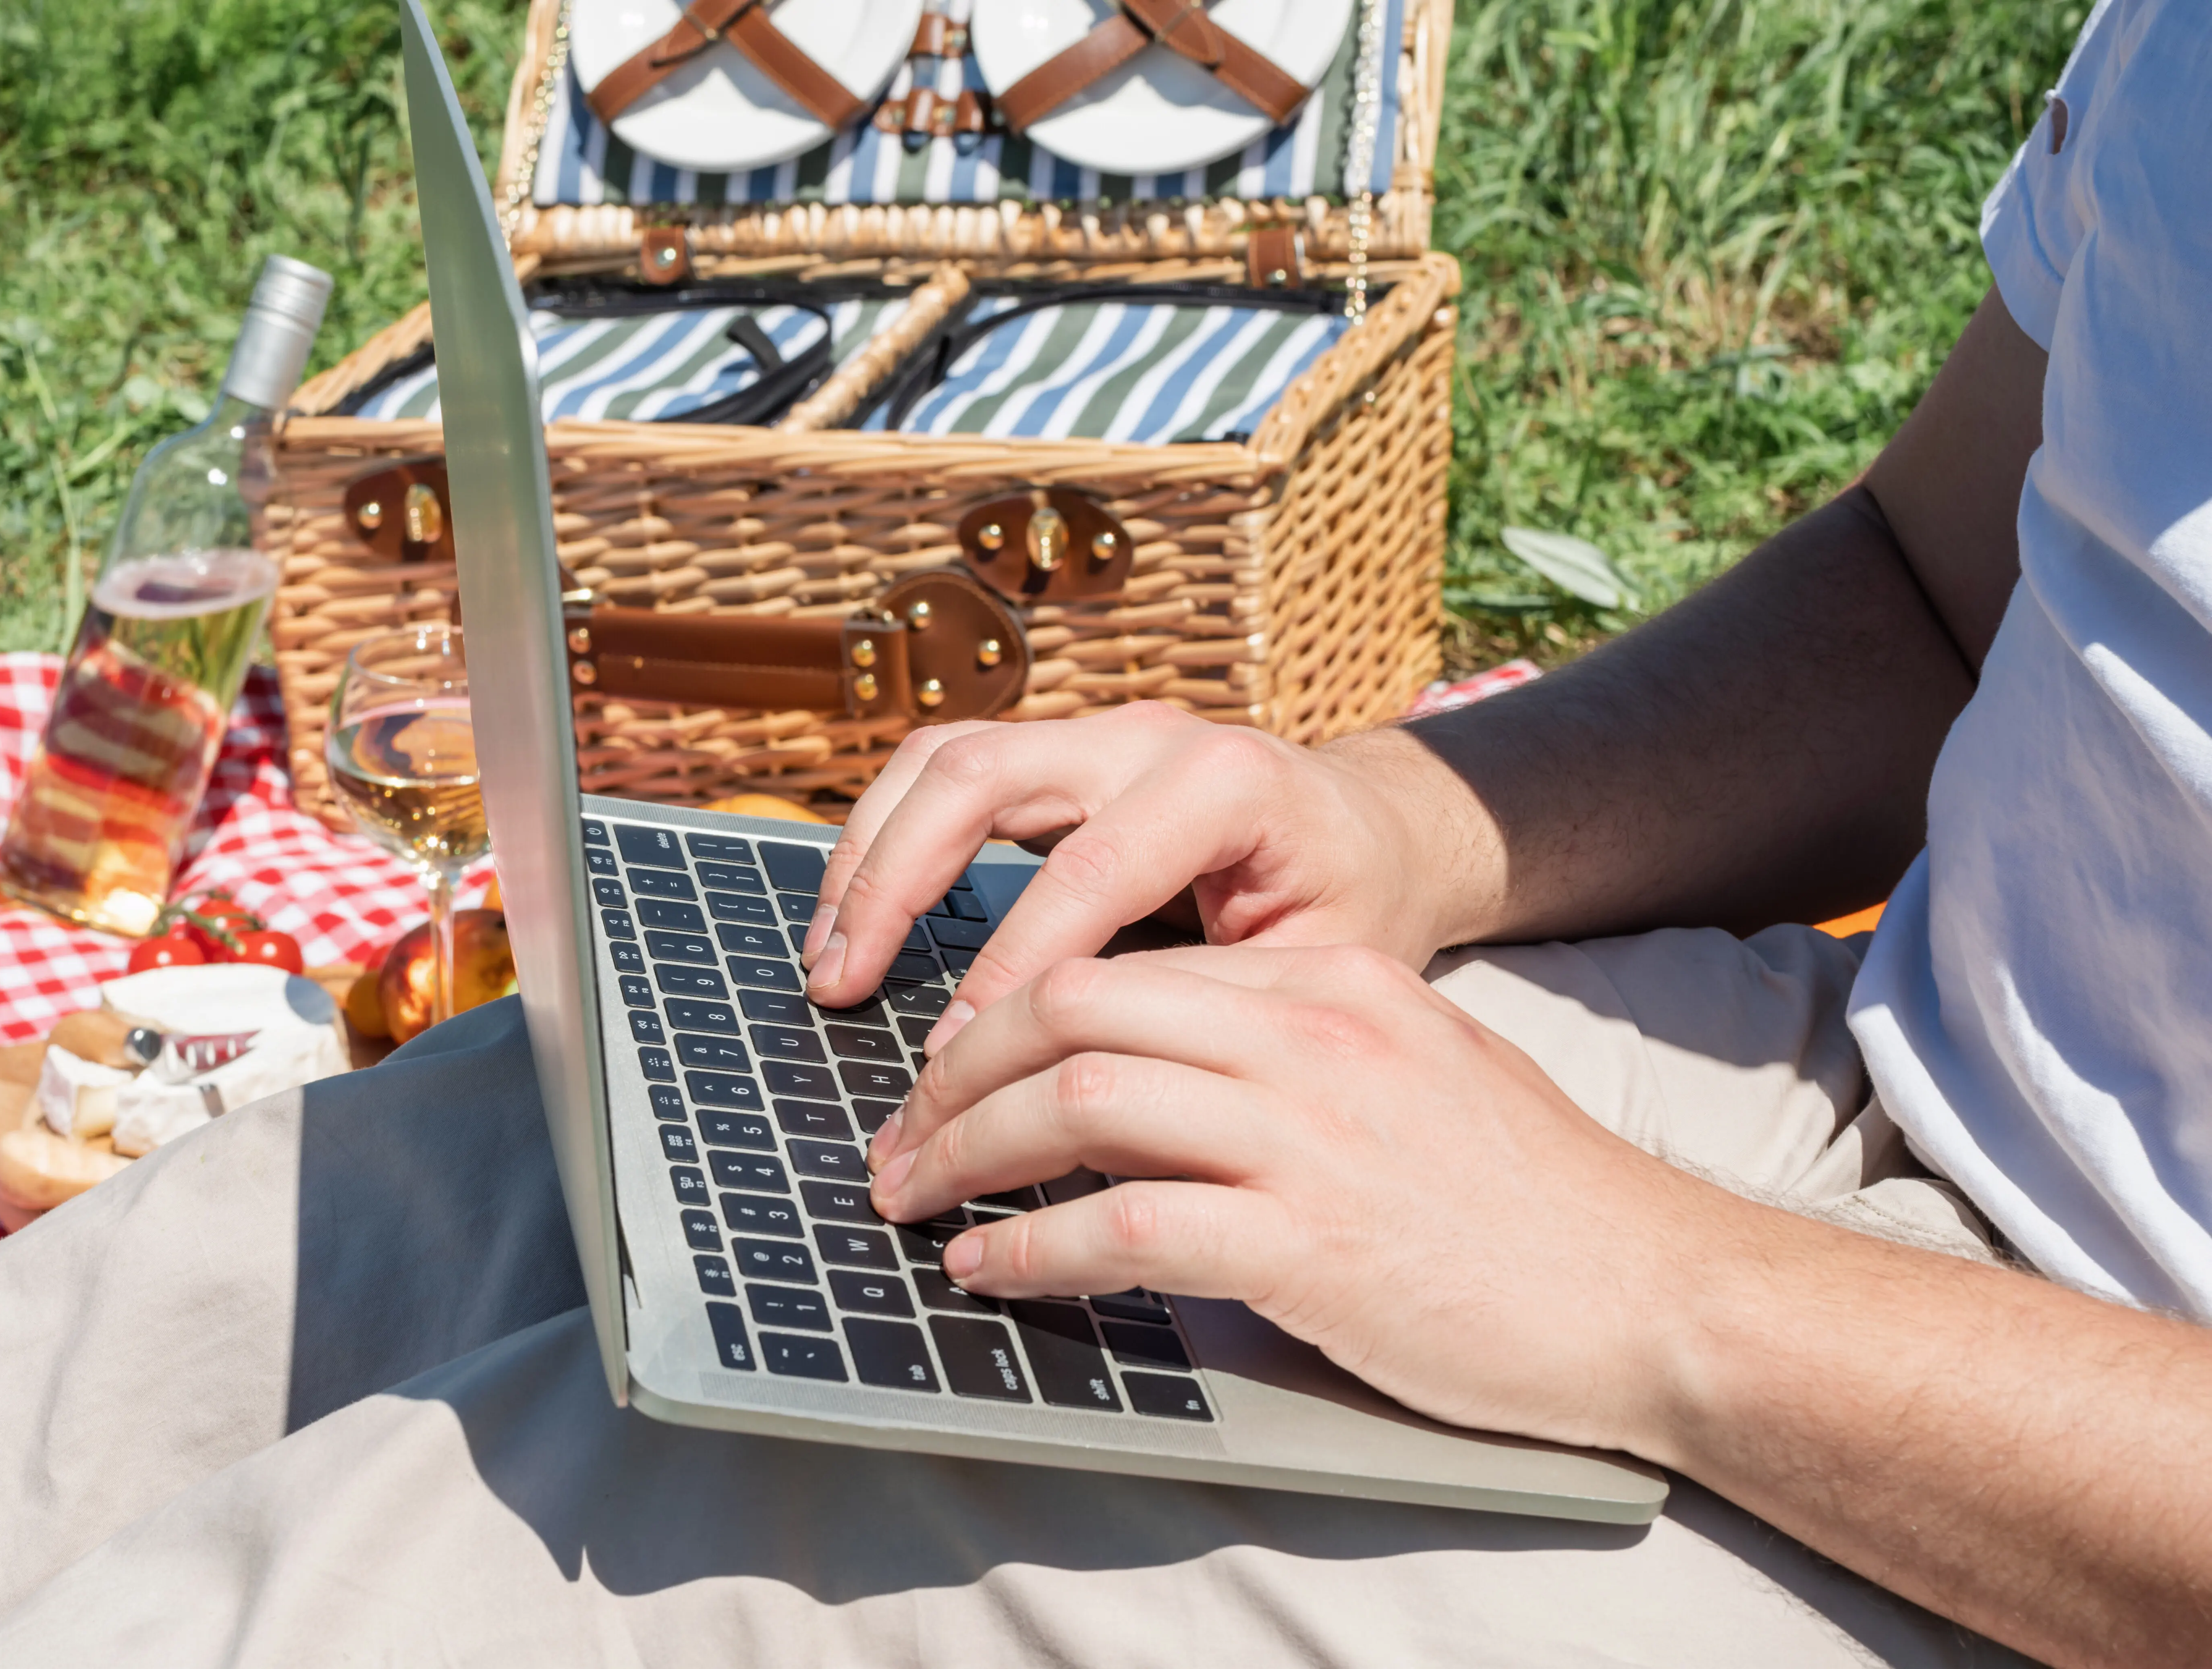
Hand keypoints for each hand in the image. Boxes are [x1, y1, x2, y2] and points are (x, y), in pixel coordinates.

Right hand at [801, 704, 1487, 1049]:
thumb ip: (1205, 1004)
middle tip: (841, 985)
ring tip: (828, 955)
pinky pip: (946, 772)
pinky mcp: (1059, 754)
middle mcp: (1147, 736)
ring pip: (942, 760)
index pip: (1085, 873)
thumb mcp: (1316, 967)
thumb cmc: (1355, 907)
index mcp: (1226, 783)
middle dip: (892, 886)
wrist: (1379, 833)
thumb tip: (1079, 1074)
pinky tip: (856, 917)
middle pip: (978, 778)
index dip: (1009, 971)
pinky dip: (886, 840)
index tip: (953, 1057)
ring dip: (868, 857)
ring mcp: (1094, 734)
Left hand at [863, 942, 1744, 1452]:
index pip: (1118, 966)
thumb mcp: (1405, 1070)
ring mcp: (1309, 1136)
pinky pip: (1124, 1227)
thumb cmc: (1524, 1201)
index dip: (1004, 1016)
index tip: (948, 1074)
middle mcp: (1309, 1036)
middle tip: (899, 1135)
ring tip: (913, 1200)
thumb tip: (1148, 1075)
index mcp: (1326, 982)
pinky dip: (1033, 1249)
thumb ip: (1282, 1054)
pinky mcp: (1309, 1243)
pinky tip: (989, 1269)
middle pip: (1070, 1010)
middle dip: (955, 1072)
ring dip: (966, 1154)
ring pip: (1078, 1104)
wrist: (1652, 1292)